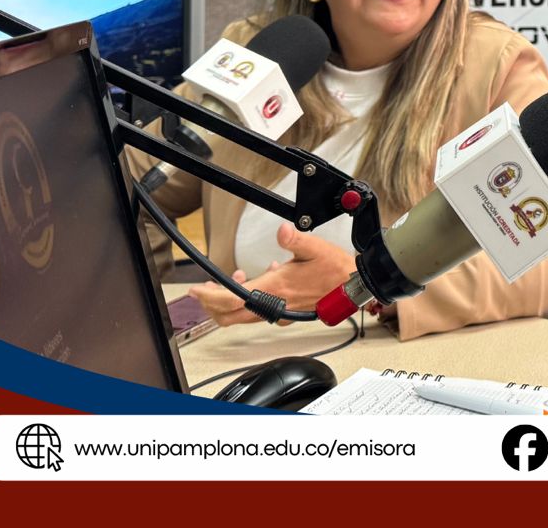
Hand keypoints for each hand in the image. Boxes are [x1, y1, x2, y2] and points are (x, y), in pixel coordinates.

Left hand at [187, 224, 356, 326]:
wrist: (352, 287)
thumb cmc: (336, 271)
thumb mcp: (315, 249)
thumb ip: (295, 239)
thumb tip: (282, 231)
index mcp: (274, 289)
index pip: (230, 299)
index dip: (208, 297)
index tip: (195, 290)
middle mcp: (273, 305)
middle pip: (229, 315)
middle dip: (212, 304)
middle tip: (204, 290)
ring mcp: (279, 312)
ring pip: (242, 317)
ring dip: (229, 303)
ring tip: (231, 282)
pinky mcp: (287, 314)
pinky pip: (258, 314)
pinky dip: (248, 303)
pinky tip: (260, 281)